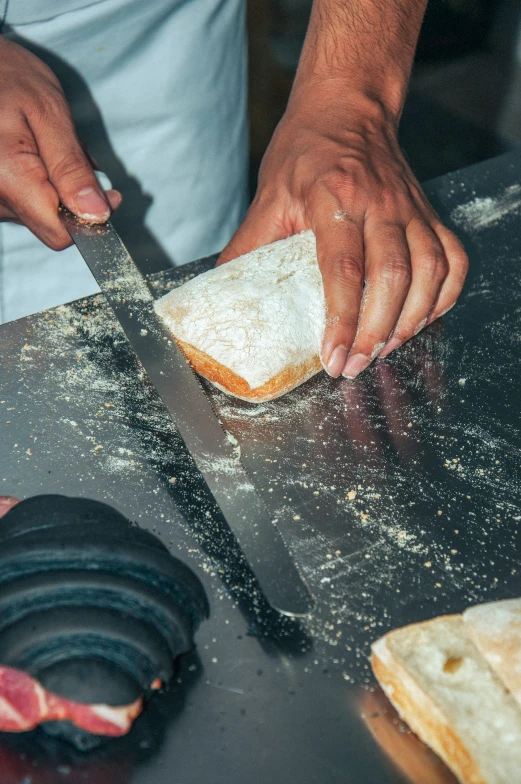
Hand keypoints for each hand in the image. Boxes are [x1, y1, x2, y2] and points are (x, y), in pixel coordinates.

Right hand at [0, 37, 120, 249]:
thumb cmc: (8, 78)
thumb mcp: (50, 115)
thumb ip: (73, 168)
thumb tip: (96, 213)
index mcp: (9, 179)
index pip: (59, 233)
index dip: (89, 217)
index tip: (106, 191)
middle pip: (52, 224)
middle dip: (75, 196)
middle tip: (75, 153)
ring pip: (43, 214)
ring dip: (60, 186)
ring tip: (50, 145)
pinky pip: (29, 202)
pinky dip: (44, 183)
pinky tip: (38, 152)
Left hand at [218, 83, 467, 377]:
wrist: (348, 107)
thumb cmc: (305, 150)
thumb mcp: (269, 195)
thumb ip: (248, 246)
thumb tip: (224, 294)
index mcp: (334, 198)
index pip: (344, 270)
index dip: (342, 321)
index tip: (334, 358)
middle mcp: (380, 203)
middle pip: (392, 278)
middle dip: (375, 332)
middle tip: (357, 365)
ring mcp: (410, 208)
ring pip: (429, 272)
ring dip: (411, 321)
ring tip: (385, 349)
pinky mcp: (429, 213)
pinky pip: (453, 259)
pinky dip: (444, 296)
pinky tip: (422, 319)